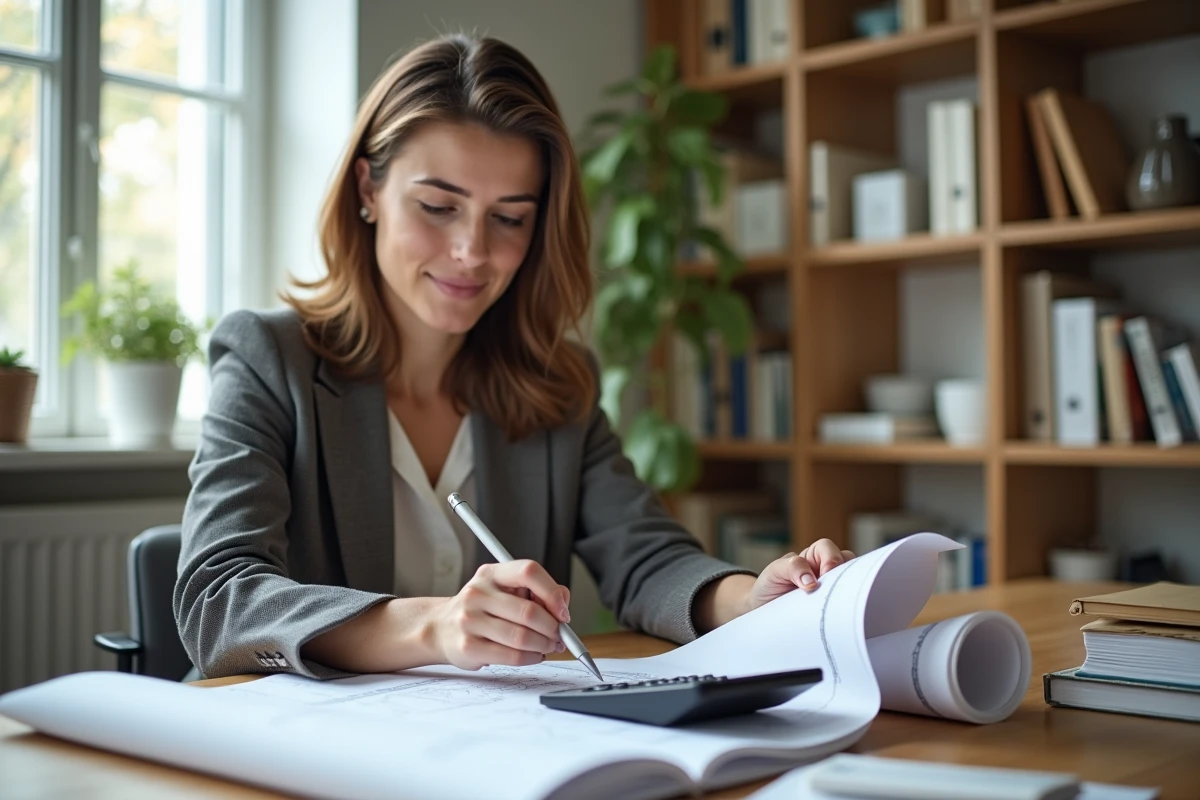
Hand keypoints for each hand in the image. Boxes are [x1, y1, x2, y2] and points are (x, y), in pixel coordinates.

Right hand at [432, 560, 570, 669]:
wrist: (440, 628)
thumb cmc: (482, 608)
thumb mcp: (504, 589)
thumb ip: (536, 591)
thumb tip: (563, 602)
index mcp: (491, 573)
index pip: (529, 571)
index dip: (552, 592)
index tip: (563, 611)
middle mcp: (478, 593)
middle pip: (529, 611)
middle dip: (553, 628)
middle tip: (560, 636)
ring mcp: (470, 620)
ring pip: (522, 637)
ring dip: (544, 645)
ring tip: (549, 646)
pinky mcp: (469, 646)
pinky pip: (512, 656)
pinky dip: (532, 658)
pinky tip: (535, 655)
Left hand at [745, 539, 854, 612]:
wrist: (762, 609)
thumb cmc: (770, 585)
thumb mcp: (775, 571)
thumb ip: (792, 567)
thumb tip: (812, 581)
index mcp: (813, 555)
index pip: (828, 549)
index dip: (830, 559)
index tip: (824, 576)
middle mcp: (825, 569)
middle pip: (847, 564)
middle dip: (844, 575)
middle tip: (833, 591)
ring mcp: (831, 587)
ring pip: (850, 583)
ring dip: (846, 591)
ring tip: (834, 604)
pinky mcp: (832, 606)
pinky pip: (844, 603)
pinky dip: (843, 607)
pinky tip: (836, 615)